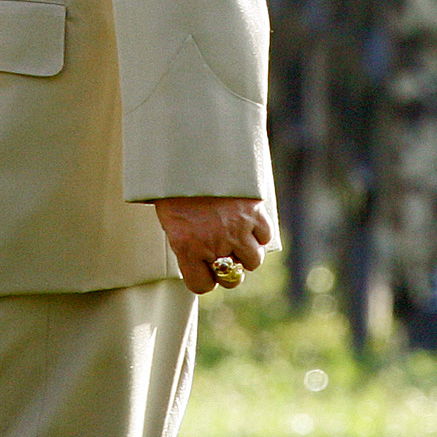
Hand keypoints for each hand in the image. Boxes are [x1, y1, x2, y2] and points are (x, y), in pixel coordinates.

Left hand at [153, 196, 271, 293]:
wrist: (192, 151)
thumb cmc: (176, 185)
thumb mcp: (171, 217)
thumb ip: (186, 243)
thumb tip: (201, 260)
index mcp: (186, 246)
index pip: (201, 285)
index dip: (205, 279)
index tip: (204, 270)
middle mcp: (212, 242)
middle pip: (231, 277)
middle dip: (228, 269)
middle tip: (224, 254)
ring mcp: (236, 228)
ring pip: (253, 261)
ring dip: (247, 253)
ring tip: (237, 237)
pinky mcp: (253, 212)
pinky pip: (265, 236)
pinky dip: (259, 233)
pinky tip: (249, 223)